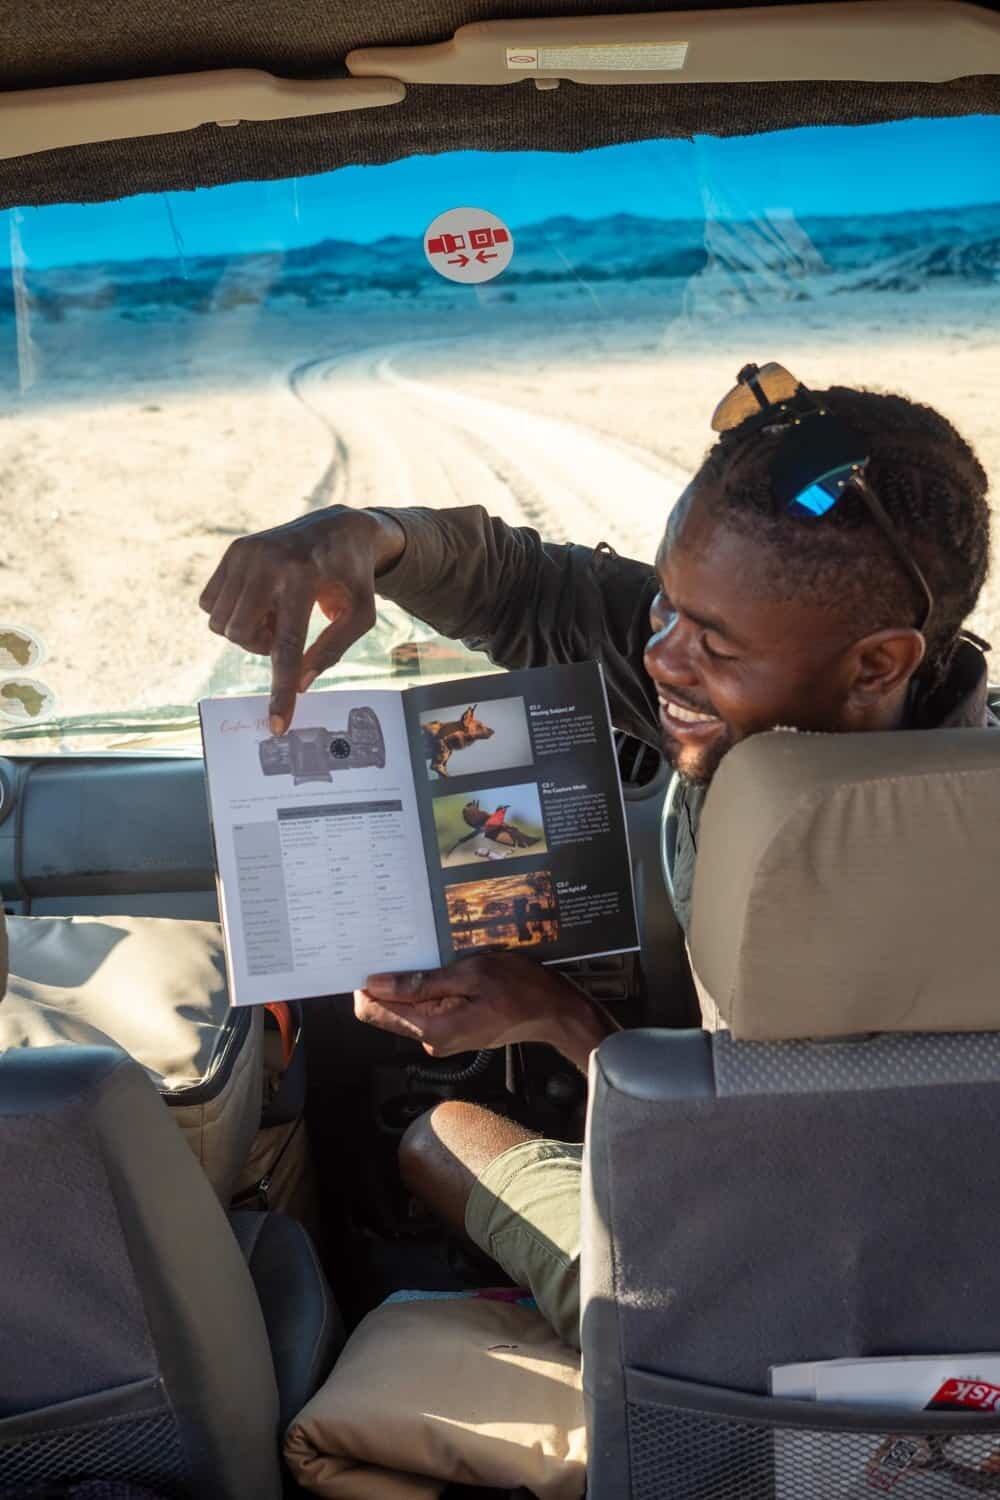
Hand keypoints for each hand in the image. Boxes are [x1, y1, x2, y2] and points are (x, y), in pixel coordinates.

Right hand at [198, 506, 405, 733]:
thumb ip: (332, 650)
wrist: (340, 528)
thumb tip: (300, 684)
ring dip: (247, 631)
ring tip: (276, 612)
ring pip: (221, 623)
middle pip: (240, 636)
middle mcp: (268, 561)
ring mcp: (245, 552)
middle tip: (283, 632)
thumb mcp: (361, 615)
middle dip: (260, 647)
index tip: (277, 724)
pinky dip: (232, 613)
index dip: (280, 689)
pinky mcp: (233, 550)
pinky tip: (260, 601)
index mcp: (303, 576)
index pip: (286, 644)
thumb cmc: (353, 577)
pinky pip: (210, 604)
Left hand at [354, 953, 617, 1072]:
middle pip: (389, 1010)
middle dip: (390, 980)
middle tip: (402, 945)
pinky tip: (446, 970)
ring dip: (413, 983)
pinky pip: (427, 1009)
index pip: (373, 1012)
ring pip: (408, 1008)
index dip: (366, 986)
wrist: (554, 1013)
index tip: (371, 957)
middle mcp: (431, 1039)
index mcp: (431, 1027)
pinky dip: (429, 989)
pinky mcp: (453, 1032)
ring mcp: (442, 1038)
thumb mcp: (472, 974)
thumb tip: (376, 984)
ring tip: (432, 955)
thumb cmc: (520, 989)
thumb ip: (422, 983)